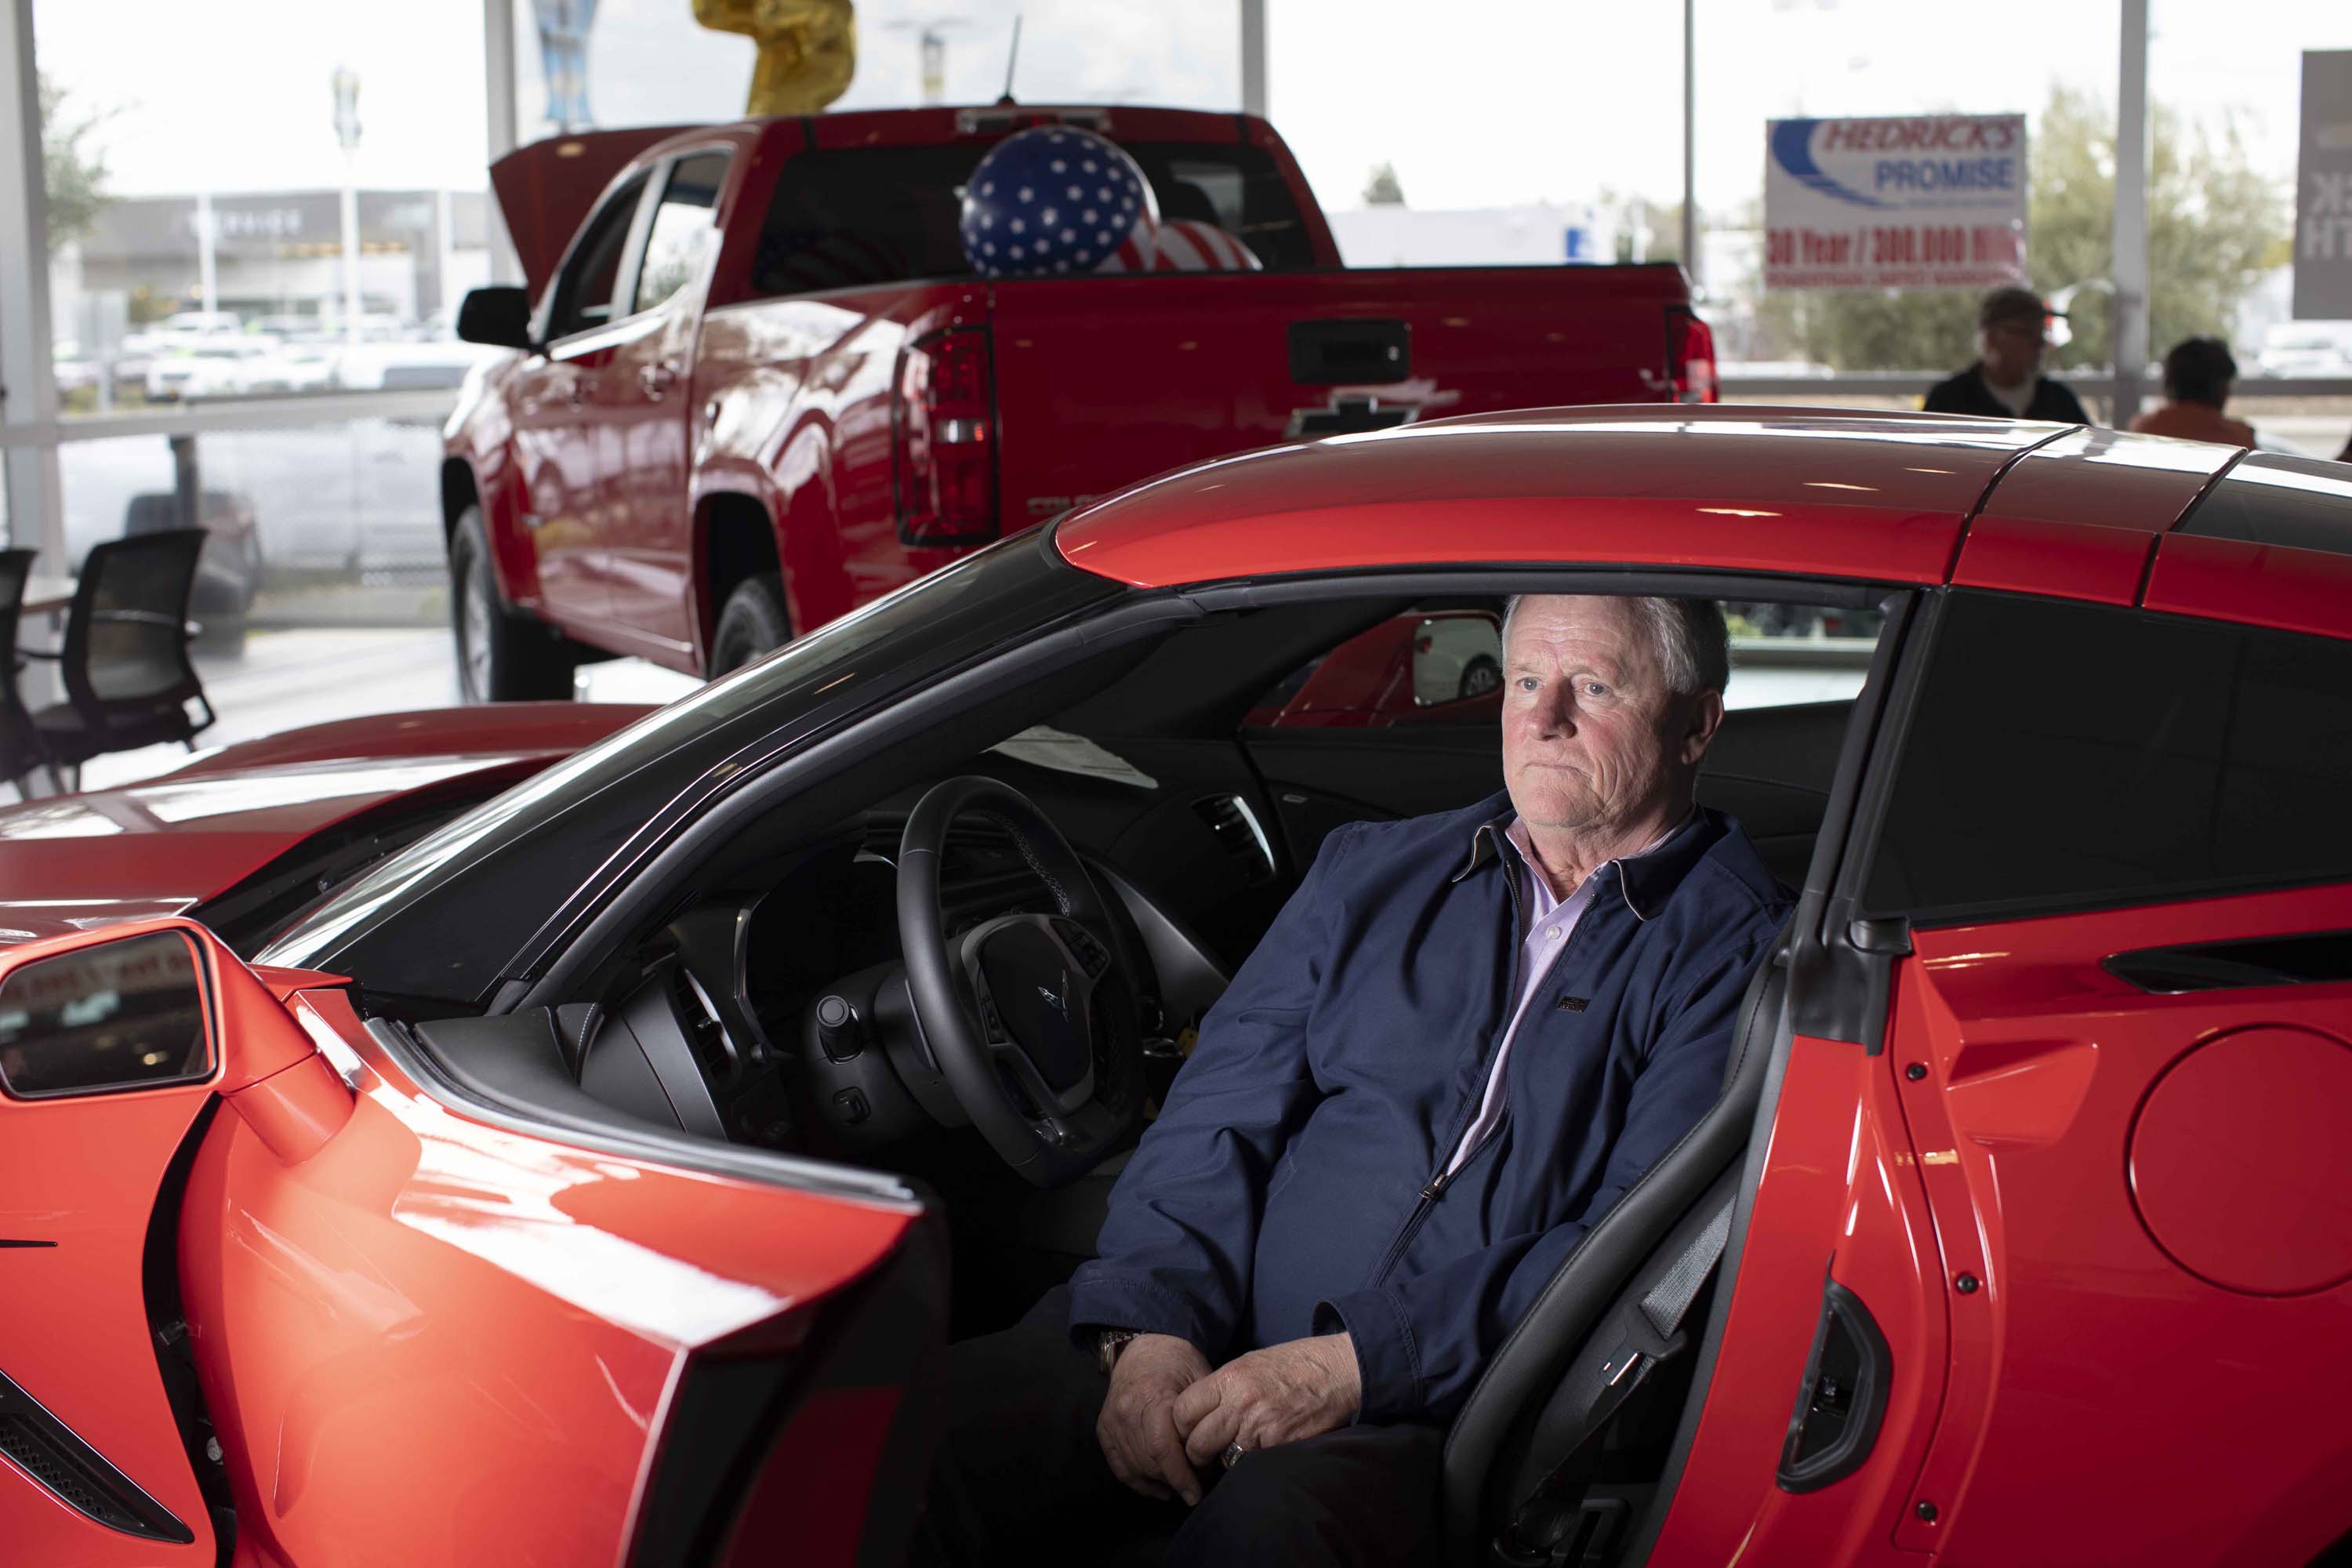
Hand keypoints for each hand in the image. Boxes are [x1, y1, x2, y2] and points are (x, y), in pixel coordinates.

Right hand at [1096, 1333, 1213, 1504]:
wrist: (1144, 1347)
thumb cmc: (1178, 1362)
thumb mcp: (1201, 1377)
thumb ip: (1204, 1413)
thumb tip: (1213, 1451)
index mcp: (1151, 1396)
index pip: (1162, 1448)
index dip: (1180, 1475)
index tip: (1197, 1493)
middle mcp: (1126, 1410)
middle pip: (1149, 1461)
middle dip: (1174, 1480)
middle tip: (1197, 1484)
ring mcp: (1112, 1421)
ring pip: (1134, 1467)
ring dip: (1159, 1483)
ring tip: (1181, 1486)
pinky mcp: (1104, 1429)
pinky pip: (1119, 1466)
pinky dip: (1138, 1482)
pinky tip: (1159, 1489)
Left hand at [1172, 1333, 1360, 1467]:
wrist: (1336, 1371)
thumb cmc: (1292, 1366)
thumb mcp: (1249, 1364)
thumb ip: (1222, 1389)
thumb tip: (1199, 1414)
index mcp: (1229, 1379)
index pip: (1183, 1411)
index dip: (1181, 1426)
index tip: (1188, 1432)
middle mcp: (1240, 1403)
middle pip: (1197, 1442)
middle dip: (1197, 1453)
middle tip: (1203, 1454)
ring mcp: (1260, 1428)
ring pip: (1223, 1458)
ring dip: (1225, 1459)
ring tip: (1235, 1450)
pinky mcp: (1279, 1446)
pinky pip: (1251, 1464)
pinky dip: (1251, 1463)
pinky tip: (1260, 1450)